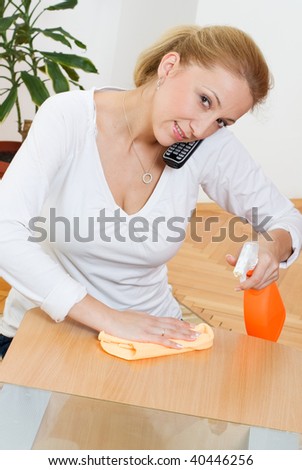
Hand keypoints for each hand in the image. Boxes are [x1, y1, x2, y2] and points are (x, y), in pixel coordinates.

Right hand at [68, 294, 199, 348]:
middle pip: (174, 325)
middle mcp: (153, 321)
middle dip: (187, 329)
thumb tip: (147, 323)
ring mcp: (150, 328)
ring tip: (195, 338)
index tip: (191, 325)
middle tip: (199, 332)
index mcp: (150, 317)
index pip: (169, 320)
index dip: (181, 323)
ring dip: (184, 335)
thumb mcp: (134, 316)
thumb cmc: (119, 318)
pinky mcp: (145, 336)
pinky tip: (180, 347)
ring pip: (171, 332)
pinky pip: (162, 340)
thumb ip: (143, 320)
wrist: (110, 319)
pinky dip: (172, 343)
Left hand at [225, 229, 291, 290]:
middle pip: (258, 283)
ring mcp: (275, 272)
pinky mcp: (276, 276)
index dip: (246, 284)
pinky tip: (253, 276)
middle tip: (240, 282)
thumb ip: (237, 257)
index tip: (237, 287)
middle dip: (247, 285)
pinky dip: (256, 284)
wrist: (271, 246)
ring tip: (248, 275)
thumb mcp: (245, 250)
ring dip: (251, 284)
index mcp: (265, 259)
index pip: (256, 277)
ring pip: (261, 286)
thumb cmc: (256, 248)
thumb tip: (228, 258)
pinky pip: (264, 285)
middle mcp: (272, 266)